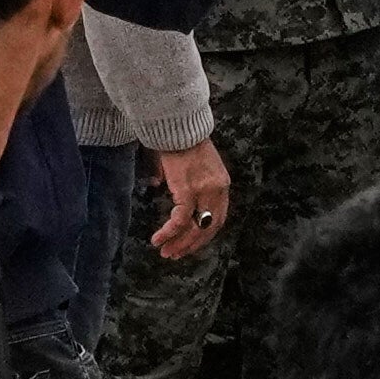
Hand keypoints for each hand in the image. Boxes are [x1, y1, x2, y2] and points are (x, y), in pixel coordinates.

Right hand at [146, 141, 232, 257]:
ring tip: (166, 253)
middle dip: (191, 245)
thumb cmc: (180, 138)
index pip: (218, 219)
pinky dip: (169, 232)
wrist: (177, 123)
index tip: (190, 245)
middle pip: (209, 228)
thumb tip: (159, 185)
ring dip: (179, 243)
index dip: (204, 236)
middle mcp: (217, 190)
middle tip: (176, 255)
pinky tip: (158, 239)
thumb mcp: (192, 164)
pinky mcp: (188, 190)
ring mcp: (204, 191)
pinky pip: (180, 220)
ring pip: (195, 228)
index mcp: (221, 184)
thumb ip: (183, 181)